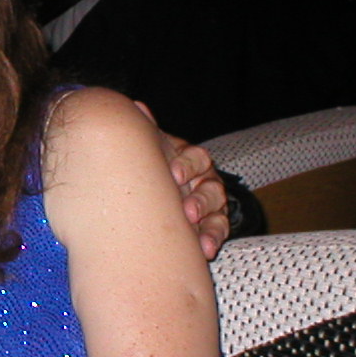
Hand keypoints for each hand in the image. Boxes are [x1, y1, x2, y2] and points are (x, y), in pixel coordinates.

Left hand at [131, 101, 227, 259]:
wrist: (159, 190)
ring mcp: (210, 204)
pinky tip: (205, 250)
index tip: (174, 174)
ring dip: (209, 223)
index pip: (196, 157)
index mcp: (191, 159)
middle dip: (201, 199)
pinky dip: (213, 240)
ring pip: (218, 211)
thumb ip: (149, 131)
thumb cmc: (156, 166)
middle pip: (211, 187)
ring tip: (197, 233)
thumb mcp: (152, 148)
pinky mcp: (212, 224)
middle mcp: (205, 180)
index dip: (187, 165)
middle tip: (188, 210)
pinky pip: (218, 231)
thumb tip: (137, 106)